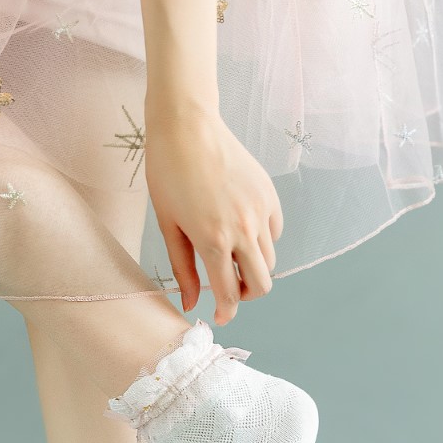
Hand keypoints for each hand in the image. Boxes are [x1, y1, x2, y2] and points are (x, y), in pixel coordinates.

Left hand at [144, 104, 283, 323]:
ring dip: (253, 268)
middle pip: (262, 284)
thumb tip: (191, 303)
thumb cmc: (167, 175)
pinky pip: (274, 232)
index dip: (226, 312)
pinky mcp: (269, 195)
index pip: (230, 293)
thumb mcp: (169, 227)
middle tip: (228, 289)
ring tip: (230, 258)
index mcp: (213, 240)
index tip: (220, 316)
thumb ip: (183, 269)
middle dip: (246, 295)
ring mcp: (260, 211)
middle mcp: (243, 229)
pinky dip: (261, 241)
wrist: (187, 127)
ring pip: (270, 259)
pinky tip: (240, 232)